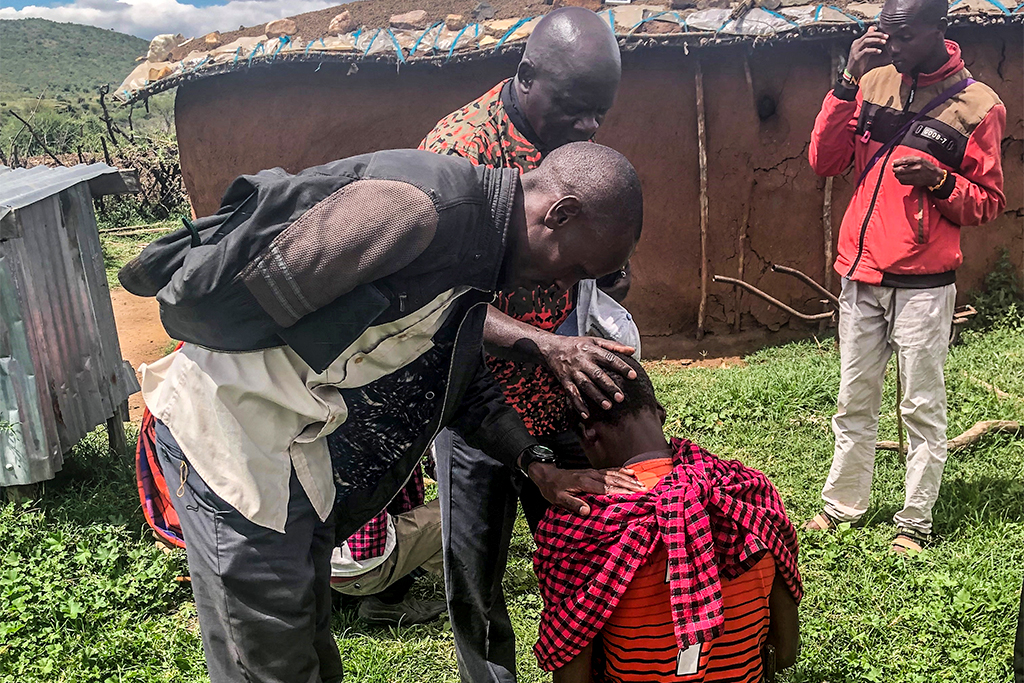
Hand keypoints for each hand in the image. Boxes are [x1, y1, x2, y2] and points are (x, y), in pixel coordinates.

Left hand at [527, 463, 642, 515]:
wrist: (547, 475)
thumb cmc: (553, 489)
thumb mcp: (559, 499)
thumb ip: (573, 504)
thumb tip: (587, 511)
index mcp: (584, 483)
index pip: (607, 488)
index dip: (621, 492)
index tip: (634, 496)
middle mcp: (591, 475)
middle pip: (614, 480)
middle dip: (630, 486)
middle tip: (644, 492)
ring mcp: (593, 472)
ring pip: (614, 474)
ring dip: (629, 479)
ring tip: (642, 485)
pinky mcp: (592, 471)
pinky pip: (610, 470)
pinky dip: (621, 471)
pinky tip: (630, 473)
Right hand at [537, 335, 636, 418]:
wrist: (552, 348)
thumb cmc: (578, 345)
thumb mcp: (595, 340)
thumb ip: (613, 346)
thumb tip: (632, 350)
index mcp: (592, 350)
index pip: (609, 358)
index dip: (621, 366)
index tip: (633, 375)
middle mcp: (582, 361)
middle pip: (597, 375)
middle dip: (609, 386)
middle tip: (621, 398)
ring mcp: (573, 372)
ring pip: (585, 385)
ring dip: (596, 397)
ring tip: (608, 406)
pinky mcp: (564, 380)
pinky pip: (571, 394)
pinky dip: (578, 405)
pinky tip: (586, 414)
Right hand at [847, 26, 889, 80]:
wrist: (853, 73)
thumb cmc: (861, 62)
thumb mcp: (867, 51)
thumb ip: (872, 44)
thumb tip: (881, 38)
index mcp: (858, 42)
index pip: (868, 33)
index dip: (877, 33)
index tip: (886, 35)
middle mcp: (856, 45)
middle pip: (867, 35)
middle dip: (878, 35)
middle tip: (886, 37)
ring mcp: (855, 51)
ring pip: (866, 41)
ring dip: (876, 40)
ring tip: (884, 42)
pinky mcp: (857, 57)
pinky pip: (866, 51)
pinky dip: (873, 50)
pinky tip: (879, 51)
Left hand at [892, 156, 944, 186]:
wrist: (934, 176)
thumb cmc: (926, 166)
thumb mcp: (920, 159)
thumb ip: (909, 159)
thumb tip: (896, 161)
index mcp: (918, 160)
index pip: (903, 161)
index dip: (896, 162)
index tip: (894, 163)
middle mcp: (916, 168)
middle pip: (900, 170)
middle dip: (895, 169)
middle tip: (894, 169)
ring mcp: (915, 176)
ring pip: (900, 176)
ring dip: (897, 175)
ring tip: (898, 173)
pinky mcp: (913, 182)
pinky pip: (902, 182)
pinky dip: (900, 179)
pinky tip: (902, 177)